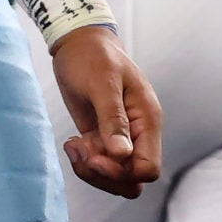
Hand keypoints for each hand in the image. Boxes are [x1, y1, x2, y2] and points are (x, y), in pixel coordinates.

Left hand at [49, 24, 162, 198]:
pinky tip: (72, 143)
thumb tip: (122, 154)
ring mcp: (121, 138)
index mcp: (147, 119)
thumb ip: (113, 118)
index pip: (149, 168)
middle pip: (132, 180)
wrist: (78, 42)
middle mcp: (139, 133)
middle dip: (105, 175)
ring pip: (116, 178)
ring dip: (92, 171)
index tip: (97, 156)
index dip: (124, 172)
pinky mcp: (102, 138)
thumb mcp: (102, 82)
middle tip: (82, 150)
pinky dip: (84, 162)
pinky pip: (100, 166)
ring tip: (74, 145)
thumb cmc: (93, 55)